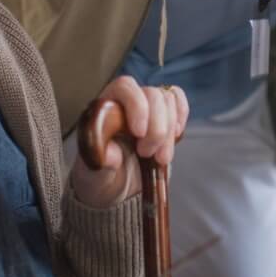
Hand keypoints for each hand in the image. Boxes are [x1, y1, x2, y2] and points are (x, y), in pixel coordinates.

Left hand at [70, 76, 187, 207]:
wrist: (115, 188)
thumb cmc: (100, 177)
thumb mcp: (94, 174)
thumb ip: (101, 161)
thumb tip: (111, 154)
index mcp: (104, 108)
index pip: (125, 87)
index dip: (137, 106)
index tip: (139, 133)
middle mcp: (126, 102)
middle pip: (153, 95)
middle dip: (157, 128)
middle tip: (146, 154)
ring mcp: (146, 107)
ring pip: (168, 101)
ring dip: (169, 132)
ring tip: (160, 158)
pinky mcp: (163, 115)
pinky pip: (177, 100)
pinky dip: (181, 116)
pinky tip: (175, 135)